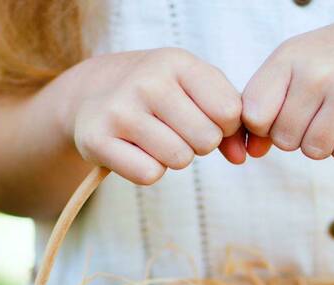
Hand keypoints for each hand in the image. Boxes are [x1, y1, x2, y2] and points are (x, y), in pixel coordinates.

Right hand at [68, 48, 244, 183]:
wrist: (92, 94)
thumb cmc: (159, 95)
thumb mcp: (195, 90)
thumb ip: (230, 120)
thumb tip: (241, 157)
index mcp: (176, 62)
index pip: (230, 111)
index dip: (225, 125)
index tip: (205, 117)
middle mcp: (147, 80)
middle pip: (207, 139)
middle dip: (199, 143)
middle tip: (176, 130)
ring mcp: (119, 109)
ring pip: (179, 159)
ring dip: (174, 157)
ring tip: (155, 138)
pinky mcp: (97, 138)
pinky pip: (150, 174)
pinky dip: (148, 170)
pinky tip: (135, 150)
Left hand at [241, 14, 333, 162]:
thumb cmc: (332, 64)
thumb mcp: (293, 70)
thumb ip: (264, 109)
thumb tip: (252, 152)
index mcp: (289, 58)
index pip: (255, 116)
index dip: (267, 126)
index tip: (284, 113)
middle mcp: (319, 71)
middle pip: (285, 140)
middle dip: (299, 136)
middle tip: (319, 113)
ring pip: (315, 150)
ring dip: (325, 143)